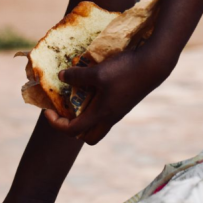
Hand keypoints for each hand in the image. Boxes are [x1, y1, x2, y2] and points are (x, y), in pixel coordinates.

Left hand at [44, 47, 175, 144]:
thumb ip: (77, 76)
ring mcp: (118, 111)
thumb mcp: (97, 72)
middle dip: (72, 128)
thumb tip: (61, 76)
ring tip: (75, 97)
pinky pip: (104, 112)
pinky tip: (91, 86)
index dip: (56, 123)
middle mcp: (109, 118)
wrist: (154, 65)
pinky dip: (94, 105)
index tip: (48, 110)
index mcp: (101, 115)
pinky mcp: (123, 102)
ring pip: (97, 125)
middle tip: (64, 110)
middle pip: (87, 136)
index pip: (72, 131)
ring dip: (83, 116)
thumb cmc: (125, 71)